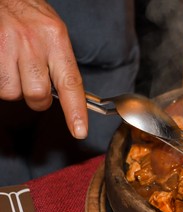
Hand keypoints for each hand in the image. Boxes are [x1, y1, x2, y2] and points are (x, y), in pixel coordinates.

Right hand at [0, 0, 87, 138]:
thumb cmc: (28, 13)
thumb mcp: (53, 31)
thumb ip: (61, 62)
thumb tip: (67, 95)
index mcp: (56, 38)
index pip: (70, 83)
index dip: (75, 111)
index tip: (79, 131)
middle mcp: (33, 42)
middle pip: (38, 95)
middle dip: (37, 99)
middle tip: (34, 83)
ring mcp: (8, 46)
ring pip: (12, 93)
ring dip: (14, 88)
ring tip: (15, 67)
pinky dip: (1, 80)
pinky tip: (3, 63)